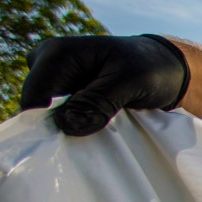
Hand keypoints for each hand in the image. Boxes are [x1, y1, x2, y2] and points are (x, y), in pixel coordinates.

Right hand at [19, 34, 190, 135]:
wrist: (167, 68)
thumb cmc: (152, 68)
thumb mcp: (131, 82)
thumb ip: (99, 101)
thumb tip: (65, 124)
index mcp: (57, 53)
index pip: (34, 98)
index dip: (45, 126)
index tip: (69, 147)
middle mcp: (47, 63)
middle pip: (36, 109)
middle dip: (58, 128)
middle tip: (90, 141)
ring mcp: (55, 79)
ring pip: (48, 116)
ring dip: (69, 129)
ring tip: (97, 135)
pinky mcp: (65, 93)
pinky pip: (61, 117)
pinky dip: (76, 127)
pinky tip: (96, 133)